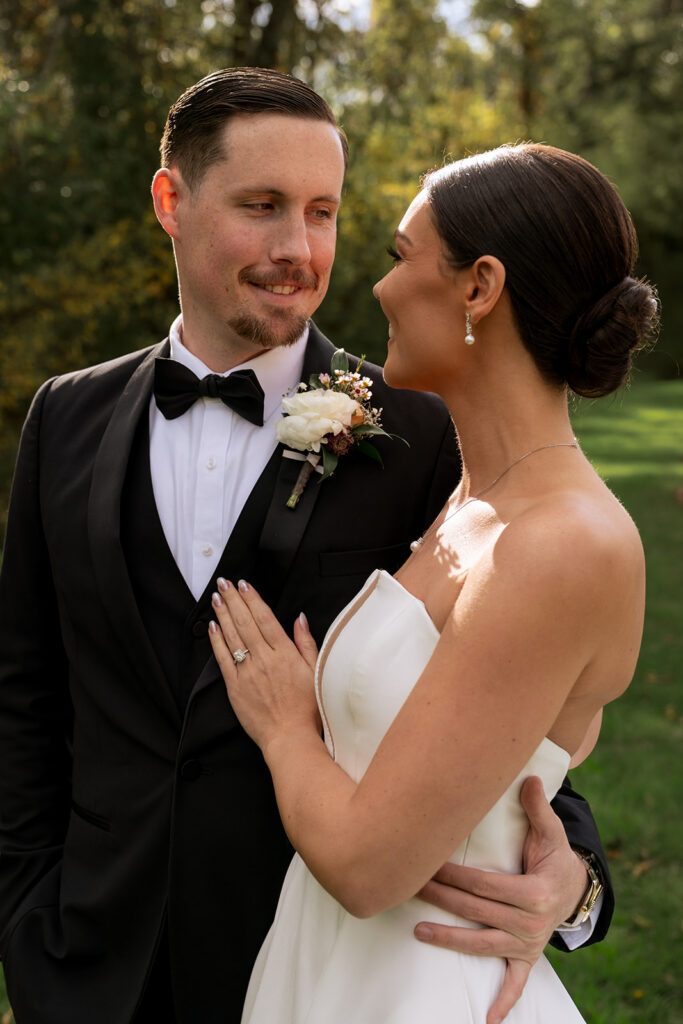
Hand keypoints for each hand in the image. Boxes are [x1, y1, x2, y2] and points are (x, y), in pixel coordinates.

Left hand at [209, 579, 319, 750]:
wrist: (290, 738)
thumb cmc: (307, 709)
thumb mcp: (315, 671)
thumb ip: (306, 642)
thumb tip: (300, 618)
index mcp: (285, 654)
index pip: (265, 618)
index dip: (252, 599)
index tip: (244, 584)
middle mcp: (264, 660)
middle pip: (245, 622)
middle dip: (233, 600)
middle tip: (223, 583)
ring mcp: (248, 673)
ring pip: (232, 637)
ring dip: (223, 614)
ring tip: (216, 598)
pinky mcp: (235, 687)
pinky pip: (223, 659)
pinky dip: (217, 641)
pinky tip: (213, 627)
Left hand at [414, 776, 588, 1023]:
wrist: (576, 888)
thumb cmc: (554, 855)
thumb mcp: (551, 832)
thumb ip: (538, 808)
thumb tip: (531, 778)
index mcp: (536, 892)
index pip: (487, 885)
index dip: (456, 876)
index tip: (428, 864)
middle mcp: (533, 922)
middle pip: (478, 912)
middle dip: (443, 899)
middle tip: (411, 887)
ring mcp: (529, 943)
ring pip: (483, 945)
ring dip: (451, 940)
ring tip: (419, 930)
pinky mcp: (528, 957)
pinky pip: (516, 983)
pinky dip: (504, 1000)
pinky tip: (487, 1018)